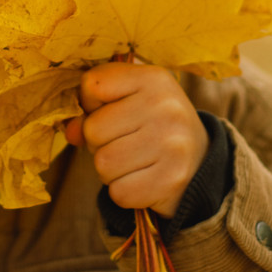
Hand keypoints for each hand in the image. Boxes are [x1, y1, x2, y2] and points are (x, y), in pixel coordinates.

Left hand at [64, 63, 206, 218]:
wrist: (200, 164)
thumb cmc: (151, 127)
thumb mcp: (128, 103)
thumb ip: (92, 108)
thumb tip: (71, 132)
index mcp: (153, 78)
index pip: (92, 85)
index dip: (91, 104)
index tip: (113, 111)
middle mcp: (166, 107)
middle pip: (93, 129)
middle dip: (100, 143)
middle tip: (125, 143)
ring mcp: (172, 144)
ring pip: (103, 164)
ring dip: (110, 170)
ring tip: (134, 162)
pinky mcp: (172, 180)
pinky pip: (119, 193)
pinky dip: (124, 191)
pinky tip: (143, 180)